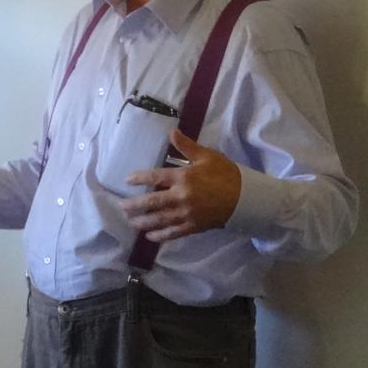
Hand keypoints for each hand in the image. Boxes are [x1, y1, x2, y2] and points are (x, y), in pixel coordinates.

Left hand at [120, 129, 241, 241]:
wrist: (245, 197)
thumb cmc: (226, 174)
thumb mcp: (207, 156)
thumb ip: (187, 146)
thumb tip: (172, 132)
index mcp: (183, 177)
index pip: (155, 177)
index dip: (139, 179)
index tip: (127, 181)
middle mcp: (181, 196)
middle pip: (152, 202)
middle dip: (135, 205)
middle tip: (122, 206)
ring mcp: (186, 213)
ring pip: (159, 219)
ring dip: (142, 221)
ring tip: (131, 222)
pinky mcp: (193, 226)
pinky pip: (172, 233)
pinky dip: (159, 235)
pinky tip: (149, 236)